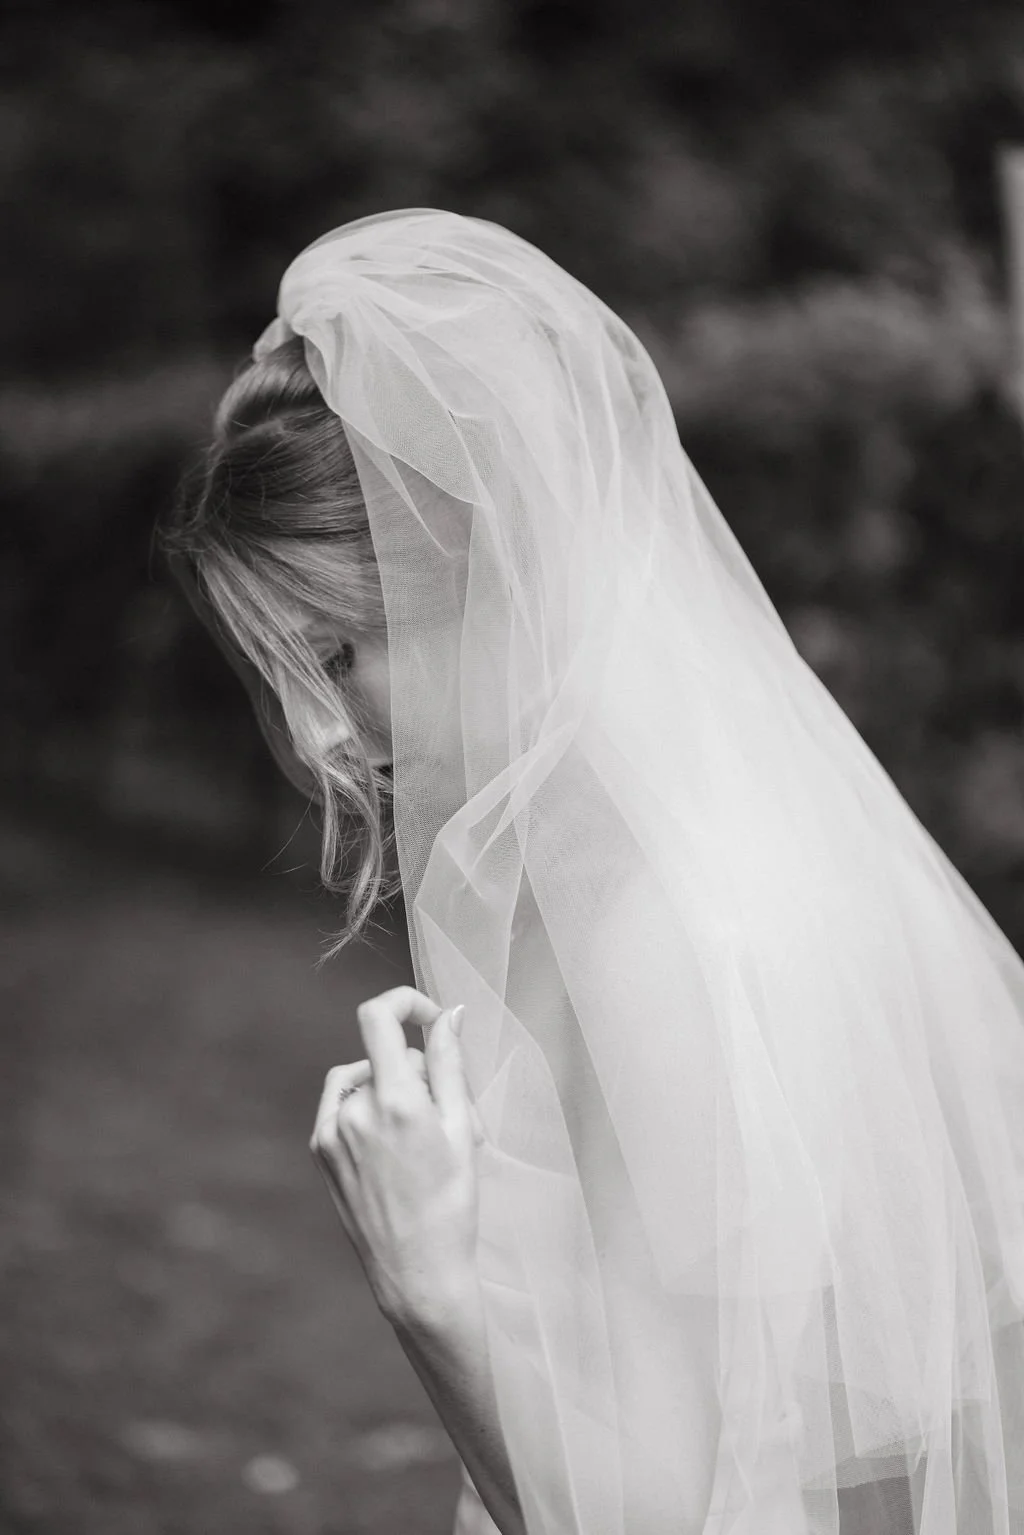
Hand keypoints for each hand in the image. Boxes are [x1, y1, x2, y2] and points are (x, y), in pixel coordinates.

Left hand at [309, 986, 482, 1322]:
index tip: (431, 1019)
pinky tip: (393, 1143)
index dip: (406, 1002)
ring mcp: (331, 1131)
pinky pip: (343, 1105)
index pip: (379, 1016)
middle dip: (421, 1070)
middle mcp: (355, 1111)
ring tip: (424, 1135)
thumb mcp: (462, 1129)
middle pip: (386, 1056)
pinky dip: (367, 1107)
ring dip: (393, 1089)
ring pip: (366, 1079)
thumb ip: (450, 1064)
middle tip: (453, 1116)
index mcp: (396, 1101)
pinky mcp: (320, 1151)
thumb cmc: (451, 1205)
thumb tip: (448, 1014)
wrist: (416, 1273)